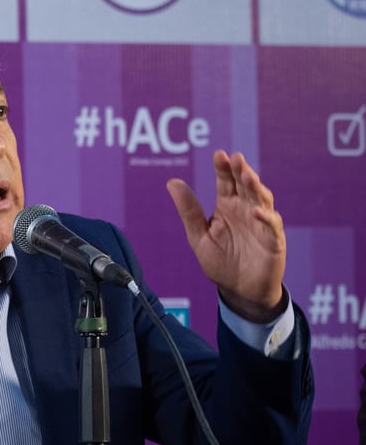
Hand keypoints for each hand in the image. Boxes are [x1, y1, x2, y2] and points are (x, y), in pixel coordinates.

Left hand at [166, 150, 285, 321]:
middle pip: (245, 186)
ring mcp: (261, 223)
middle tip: (235, 158)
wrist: (239, 290)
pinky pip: (271, 226)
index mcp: (227, 207)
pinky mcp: (273, 240)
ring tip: (247, 176)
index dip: (223, 168)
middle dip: (241, 171)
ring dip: (255, 187)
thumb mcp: (199, 235)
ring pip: (261, 200)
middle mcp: (246, 211)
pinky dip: (266, 217)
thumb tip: (172, 182)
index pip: (226, 182)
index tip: (219, 155)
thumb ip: (189, 211)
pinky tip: (256, 211)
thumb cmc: (220, 262)